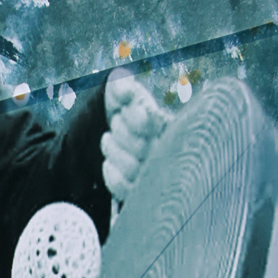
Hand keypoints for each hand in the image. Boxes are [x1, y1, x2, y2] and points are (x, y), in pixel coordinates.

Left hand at [101, 68, 168, 203]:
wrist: (109, 128)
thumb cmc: (121, 108)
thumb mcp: (121, 91)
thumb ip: (123, 86)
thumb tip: (126, 90)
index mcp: (169, 125)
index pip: (158, 125)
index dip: (137, 119)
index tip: (124, 110)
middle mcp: (167, 150)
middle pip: (147, 149)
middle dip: (124, 134)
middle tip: (116, 122)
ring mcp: (154, 172)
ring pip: (136, 170)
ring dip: (116, 152)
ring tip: (108, 138)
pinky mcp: (139, 190)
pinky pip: (127, 191)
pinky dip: (114, 176)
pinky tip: (108, 163)